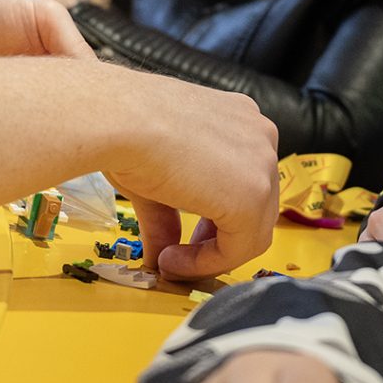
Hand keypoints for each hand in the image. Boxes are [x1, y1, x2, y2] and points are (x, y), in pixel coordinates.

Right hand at [106, 78, 278, 278]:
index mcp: (240, 119)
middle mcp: (260, 136)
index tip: (184, 239)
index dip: (215, 218)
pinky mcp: (253, 195)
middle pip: (255, 205)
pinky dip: (208, 262)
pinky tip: (173, 261)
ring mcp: (263, 164)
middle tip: (180, 252)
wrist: (118, 120)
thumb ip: (168, 217)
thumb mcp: (158, 175)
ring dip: (211, 255)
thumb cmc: (127, 128)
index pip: (243, 181)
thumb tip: (161, 254)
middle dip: (216, 237)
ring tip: (170, 260)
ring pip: (254, 230)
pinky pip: (241, 246)